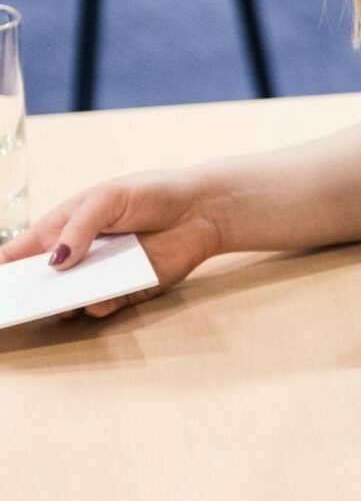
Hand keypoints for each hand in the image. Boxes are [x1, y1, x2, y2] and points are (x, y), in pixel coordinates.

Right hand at [0, 169, 224, 314]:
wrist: (201, 210)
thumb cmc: (150, 194)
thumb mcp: (106, 199)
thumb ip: (79, 229)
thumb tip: (55, 263)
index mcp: (65, 227)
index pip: (24, 250)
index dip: (5, 268)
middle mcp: (80, 254)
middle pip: (45, 280)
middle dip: (30, 292)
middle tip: (16, 306)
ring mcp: (103, 274)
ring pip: (74, 297)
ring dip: (64, 303)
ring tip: (56, 305)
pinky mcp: (129, 291)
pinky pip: (107, 305)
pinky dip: (99, 307)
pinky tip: (96, 304)